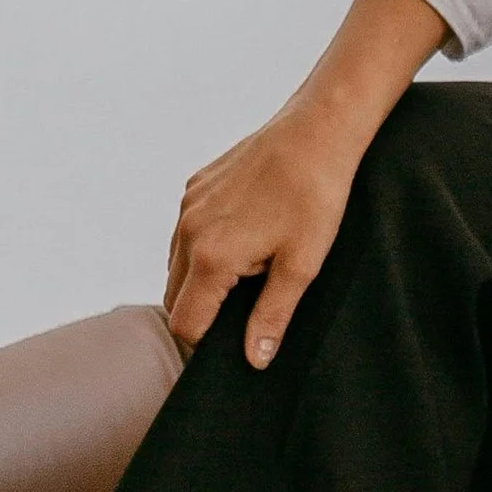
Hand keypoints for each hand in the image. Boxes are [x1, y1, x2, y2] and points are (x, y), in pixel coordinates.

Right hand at [163, 97, 363, 367]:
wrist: (317, 131)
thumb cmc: (316, 197)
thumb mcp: (302, 265)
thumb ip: (272, 316)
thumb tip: (254, 360)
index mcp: (211, 257)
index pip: (185, 323)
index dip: (206, 343)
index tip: (233, 342)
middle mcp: (188, 231)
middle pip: (174, 297)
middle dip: (202, 312)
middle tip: (246, 308)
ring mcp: (189, 206)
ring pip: (176, 263)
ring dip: (201, 279)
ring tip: (250, 270)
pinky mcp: (195, 185)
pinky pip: (186, 231)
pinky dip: (203, 246)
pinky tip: (245, 236)